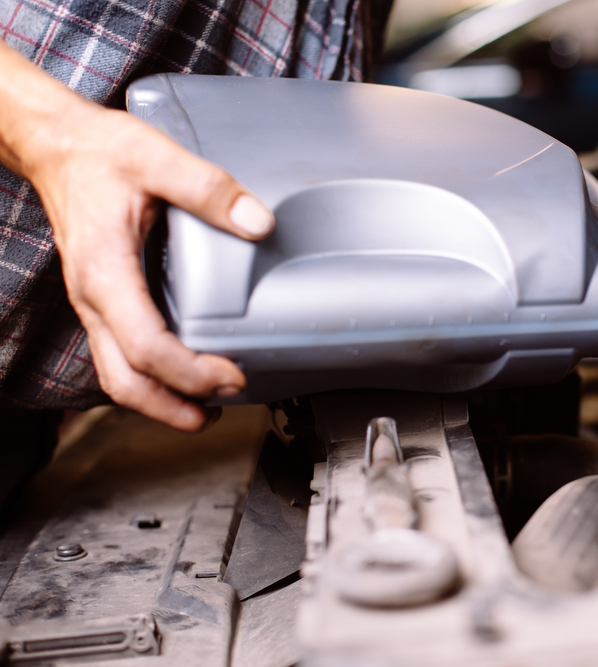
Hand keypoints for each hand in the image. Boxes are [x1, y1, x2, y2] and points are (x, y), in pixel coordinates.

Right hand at [0, 43, 273, 431]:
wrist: (54, 144)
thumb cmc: (96, 153)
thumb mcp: (155, 157)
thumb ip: (208, 188)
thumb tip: (257, 222)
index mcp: (106, 271)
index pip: (146, 347)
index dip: (190, 373)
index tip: (231, 376)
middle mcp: (94, 297)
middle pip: (124, 380)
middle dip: (171, 407)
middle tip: (220, 410)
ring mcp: (94, 302)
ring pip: (117, 373)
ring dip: (160, 400)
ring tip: (206, 408)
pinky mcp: (103, 299)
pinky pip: (120, 352)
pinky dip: (151, 376)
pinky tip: (184, 372)